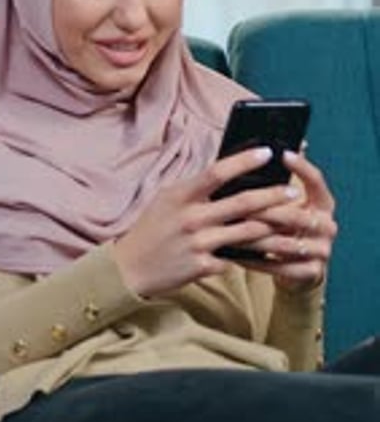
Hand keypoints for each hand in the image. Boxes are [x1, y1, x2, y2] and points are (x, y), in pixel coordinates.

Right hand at [113, 147, 300, 297]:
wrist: (129, 268)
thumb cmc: (152, 229)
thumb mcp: (167, 200)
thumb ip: (195, 188)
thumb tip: (227, 170)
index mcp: (180, 196)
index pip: (217, 172)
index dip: (245, 161)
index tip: (268, 152)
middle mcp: (190, 218)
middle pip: (241, 203)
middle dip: (273, 195)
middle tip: (293, 190)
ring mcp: (197, 244)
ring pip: (247, 232)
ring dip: (272, 226)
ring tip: (291, 221)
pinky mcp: (202, 267)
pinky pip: (234, 258)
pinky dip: (250, 255)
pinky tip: (269, 253)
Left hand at [238, 149, 336, 290]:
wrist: (296, 266)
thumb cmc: (283, 225)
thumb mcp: (284, 204)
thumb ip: (276, 182)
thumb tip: (266, 148)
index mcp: (323, 202)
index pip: (316, 180)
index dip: (301, 167)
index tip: (282, 154)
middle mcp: (327, 225)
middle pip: (296, 214)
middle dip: (266, 211)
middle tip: (240, 207)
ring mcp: (322, 250)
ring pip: (285, 243)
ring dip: (256, 238)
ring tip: (231, 232)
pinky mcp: (311, 271)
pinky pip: (280, 267)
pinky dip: (256, 262)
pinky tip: (236, 255)